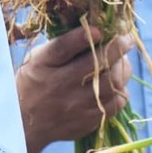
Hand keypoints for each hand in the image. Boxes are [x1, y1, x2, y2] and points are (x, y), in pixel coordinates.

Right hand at [18, 25, 133, 152]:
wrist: (25, 123)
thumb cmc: (34, 82)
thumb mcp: (37, 59)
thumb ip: (60, 45)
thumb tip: (93, 29)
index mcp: (43, 65)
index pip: (62, 48)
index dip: (82, 37)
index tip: (99, 29)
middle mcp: (59, 86)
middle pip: (95, 65)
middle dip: (117, 48)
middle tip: (126, 40)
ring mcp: (76, 106)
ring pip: (112, 84)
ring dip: (122, 69)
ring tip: (121, 62)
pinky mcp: (88, 121)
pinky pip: (116, 104)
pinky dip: (120, 91)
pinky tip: (116, 85)